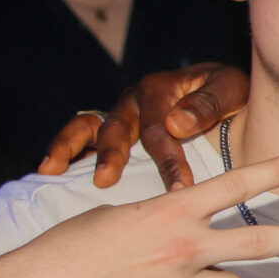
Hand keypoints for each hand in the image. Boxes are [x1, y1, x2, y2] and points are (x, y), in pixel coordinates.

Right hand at [37, 63, 250, 191]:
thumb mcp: (229, 89)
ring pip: (86, 128)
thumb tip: (177, 124)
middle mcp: (132, 100)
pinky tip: (49, 171)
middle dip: (111, 156)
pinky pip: (80, 137)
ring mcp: (118, 115)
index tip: (181, 189)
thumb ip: (207, 103)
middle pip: (116, 128)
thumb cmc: (228, 92)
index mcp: (159, 89)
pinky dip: (63, 150)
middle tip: (105, 181)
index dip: (169, 160)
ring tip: (50, 170)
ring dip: (68, 147)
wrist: (223, 92)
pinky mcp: (109, 130)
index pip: (160, 129)